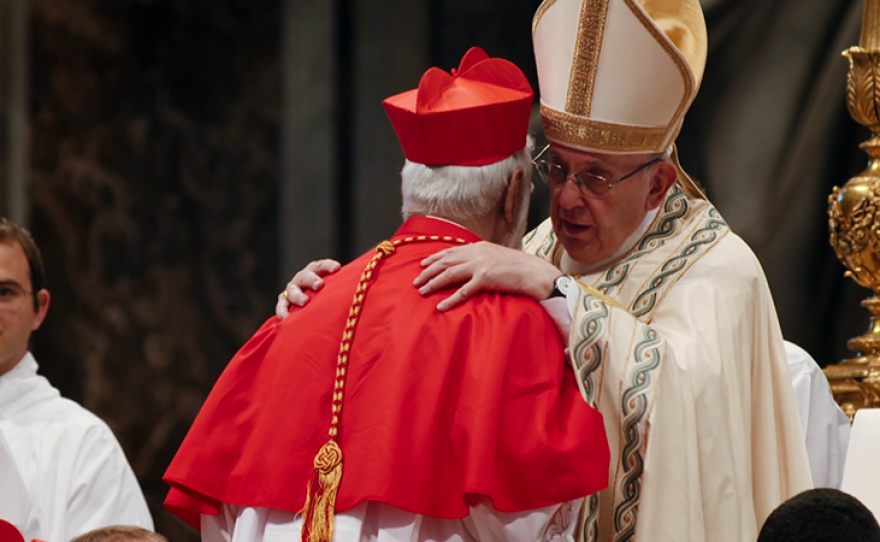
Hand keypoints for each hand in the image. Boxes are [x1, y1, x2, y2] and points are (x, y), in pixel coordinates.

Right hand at [276, 259, 341, 318]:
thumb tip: (369, 276)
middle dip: (312, 279)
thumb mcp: (335, 290)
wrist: (309, 310)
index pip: (320, 265)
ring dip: (298, 295)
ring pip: (293, 290)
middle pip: (306, 275)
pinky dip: (283, 311)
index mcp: (316, 272)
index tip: (337, 268)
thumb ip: (345, 286)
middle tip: (320, 285)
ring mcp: (293, 290)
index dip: (328, 265)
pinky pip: (281, 306)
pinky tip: (286, 319)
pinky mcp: (284, 303)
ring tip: (305, 301)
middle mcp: (303, 279)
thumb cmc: (329, 299)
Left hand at [413, 241, 560, 310]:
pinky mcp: (485, 279)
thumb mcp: (497, 256)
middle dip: (428, 271)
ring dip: (433, 283)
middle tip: (415, 281)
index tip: (422, 264)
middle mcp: (476, 253)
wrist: (535, 272)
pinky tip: (441, 307)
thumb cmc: (519, 267)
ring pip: (449, 274)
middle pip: (445, 262)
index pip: (450, 251)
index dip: (434, 258)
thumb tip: (469, 265)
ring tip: (422, 292)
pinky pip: (463, 291)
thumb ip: (482, 258)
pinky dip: (450, 300)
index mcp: (479, 247)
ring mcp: (480, 265)